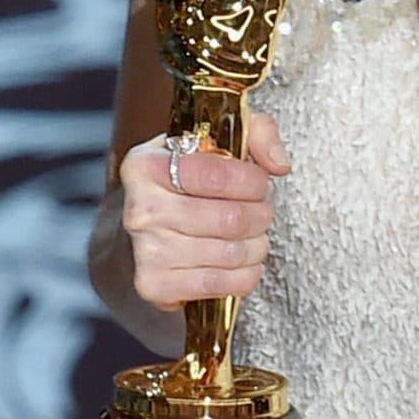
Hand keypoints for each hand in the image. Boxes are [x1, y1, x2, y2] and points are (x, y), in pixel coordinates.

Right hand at [115, 111, 291, 310]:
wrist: (142, 232)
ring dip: (256, 245)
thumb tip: (279, 164)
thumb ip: (256, 133)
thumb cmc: (184, 184)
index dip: (253, 181)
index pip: (218, 175)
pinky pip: (220, 284)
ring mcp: (145, 250)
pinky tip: (241, 263)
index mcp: (146, 165)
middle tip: (259, 212)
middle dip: (260, 215)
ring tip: (251, 236)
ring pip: (231, 253)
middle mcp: (140, 208)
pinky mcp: (154, 285)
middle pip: (231, 218)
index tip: (259, 183)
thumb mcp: (214, 142)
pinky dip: (244, 276)